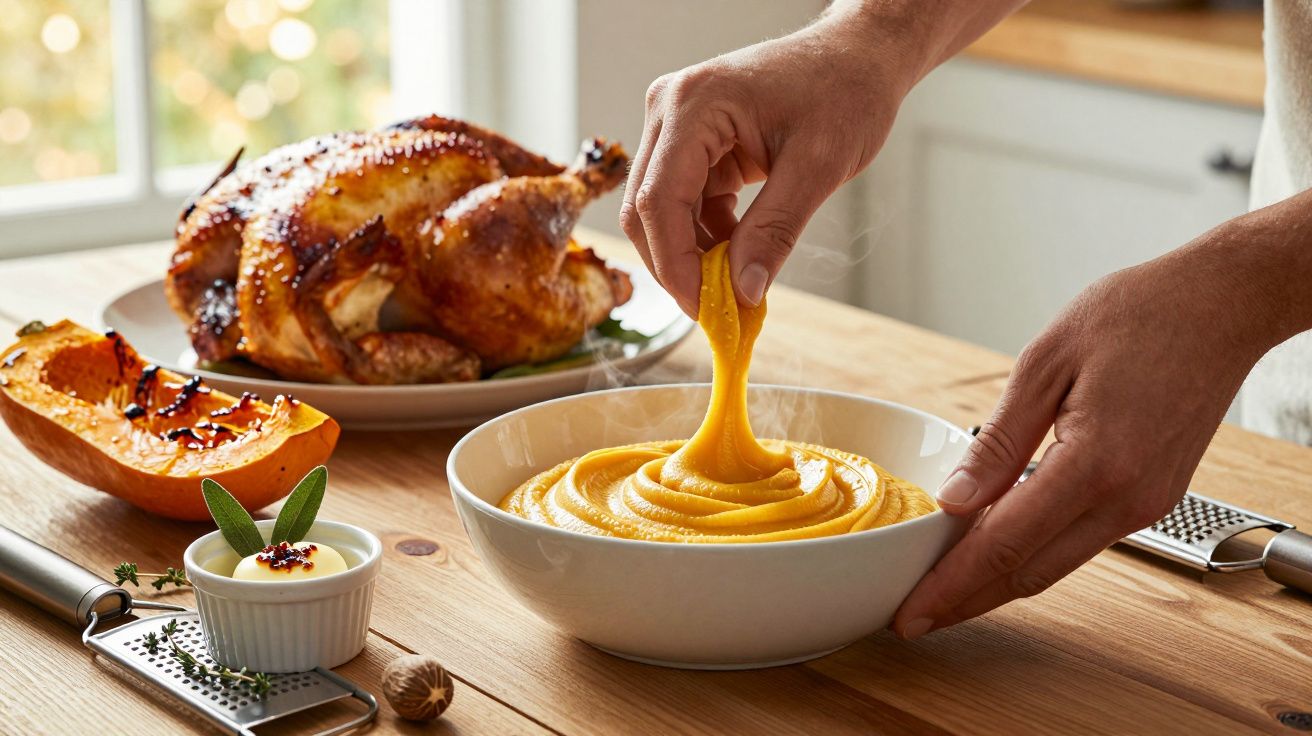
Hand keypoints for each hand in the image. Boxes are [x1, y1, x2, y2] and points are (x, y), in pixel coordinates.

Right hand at [620, 10, 918, 315]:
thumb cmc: (845, 91)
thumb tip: (744, 292)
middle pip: (647, 209)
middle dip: (678, 265)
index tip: (704, 309)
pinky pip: (685, 204)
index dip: (675, 263)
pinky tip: (740, 256)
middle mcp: (670, 111)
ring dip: (694, 255)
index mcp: (694, 105)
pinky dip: (708, 238)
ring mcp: (676, 127)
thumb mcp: (819, 166)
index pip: (659, 199)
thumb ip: (775, 231)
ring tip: (737, 287)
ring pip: (662, 212)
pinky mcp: (691, 144)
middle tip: (718, 311)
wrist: (858, 57)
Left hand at [892, 226, 1288, 638]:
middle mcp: (1126, 498)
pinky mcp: (1152, 498)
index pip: (1004, 545)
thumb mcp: (1045, 363)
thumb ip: (998, 441)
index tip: (910, 612)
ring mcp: (1146, 504)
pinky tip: (996, 551)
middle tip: (913, 618)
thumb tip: (954, 499)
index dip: (951, 584)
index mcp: (1095, 464)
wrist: (1221, 304)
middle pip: (1030, 574)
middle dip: (967, 602)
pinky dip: (1034, 555)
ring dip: (999, 585)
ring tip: (944, 590)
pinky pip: (1081, 542)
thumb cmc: (1138, 315)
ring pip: (1057, 565)